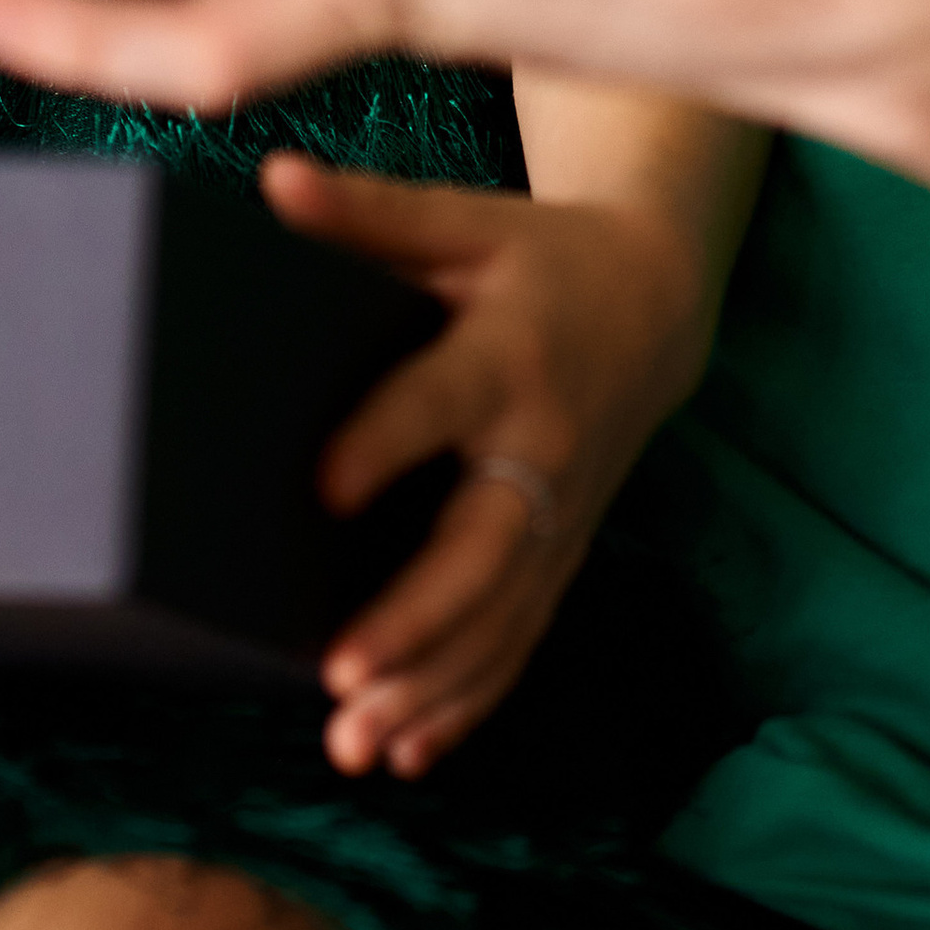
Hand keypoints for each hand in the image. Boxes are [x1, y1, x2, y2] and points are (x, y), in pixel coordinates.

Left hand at [275, 158, 704, 779]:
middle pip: (483, 549)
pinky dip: (468, 700)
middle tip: (343, 675)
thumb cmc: (534, 255)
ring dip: (431, 686)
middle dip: (417, 619)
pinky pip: (518, 639)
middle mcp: (541, 449)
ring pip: (500, 618)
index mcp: (508, 355)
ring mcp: (558, 515)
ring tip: (354, 739)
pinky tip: (410, 752)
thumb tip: (274, 178)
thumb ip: (368, 212)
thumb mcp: (461, 220)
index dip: (383, 441)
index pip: (438, 403)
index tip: (322, 488)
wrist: (655, 302)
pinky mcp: (560, 553)